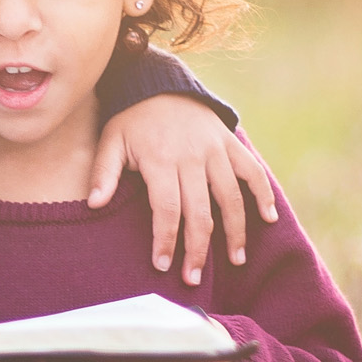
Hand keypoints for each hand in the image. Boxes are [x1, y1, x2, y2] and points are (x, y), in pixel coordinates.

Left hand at [89, 94, 277, 284]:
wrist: (160, 83)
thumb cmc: (132, 119)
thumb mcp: (111, 140)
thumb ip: (104, 173)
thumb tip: (94, 204)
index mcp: (160, 160)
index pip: (167, 210)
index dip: (166, 240)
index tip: (163, 266)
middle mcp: (191, 157)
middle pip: (200, 212)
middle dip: (197, 250)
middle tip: (193, 278)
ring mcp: (214, 150)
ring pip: (230, 197)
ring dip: (235, 232)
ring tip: (235, 260)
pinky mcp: (229, 144)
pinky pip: (252, 171)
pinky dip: (263, 194)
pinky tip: (268, 219)